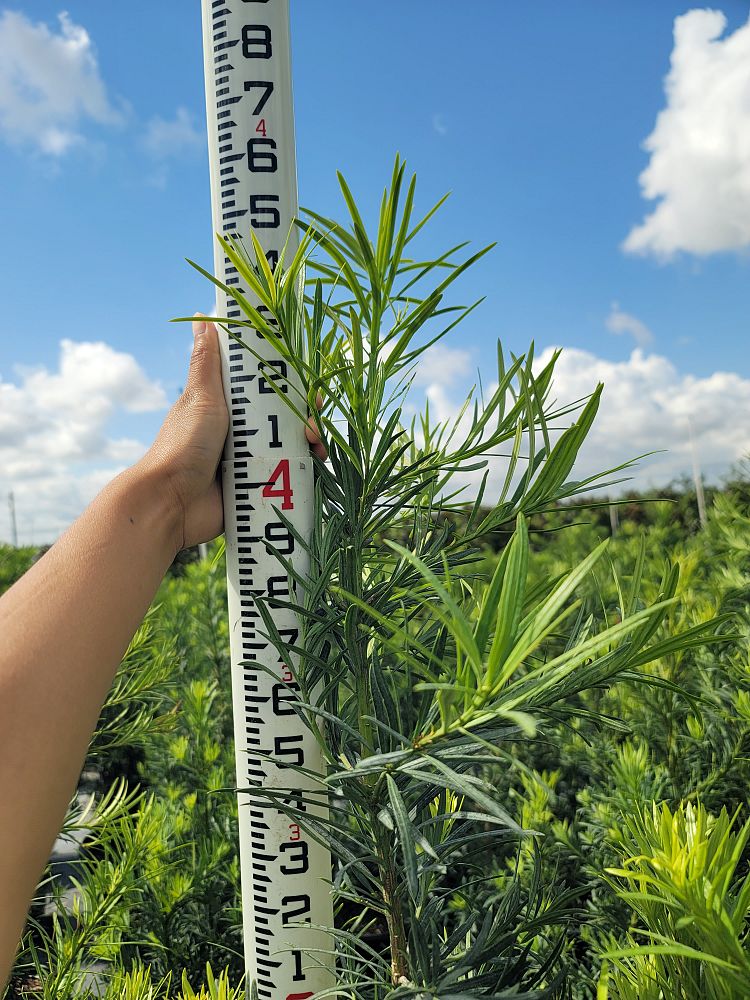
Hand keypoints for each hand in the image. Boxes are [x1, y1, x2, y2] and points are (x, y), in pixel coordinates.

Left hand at [142, 316, 325, 552]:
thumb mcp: (200, 398)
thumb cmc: (182, 445)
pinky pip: (289, 473)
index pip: (269, 386)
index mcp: (228, 405)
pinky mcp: (258, 484)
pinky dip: (306, 467)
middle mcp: (243, 429)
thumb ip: (206, 361)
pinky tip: (317, 464)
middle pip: (287, 415)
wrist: (171, 503)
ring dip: (311, 441)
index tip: (310, 384)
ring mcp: (252, 458)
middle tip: (313, 423)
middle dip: (307, 415)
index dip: (293, 382)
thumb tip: (202, 315)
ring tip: (315, 446)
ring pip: (293, 443)